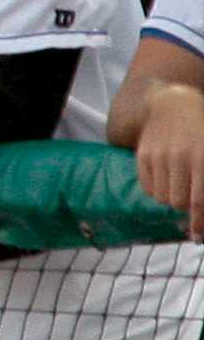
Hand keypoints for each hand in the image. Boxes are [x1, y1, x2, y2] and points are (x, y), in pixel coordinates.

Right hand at [136, 83, 203, 239]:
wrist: (173, 103)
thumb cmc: (202, 130)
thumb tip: (201, 211)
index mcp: (202, 157)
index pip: (199, 201)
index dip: (199, 223)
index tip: (198, 237)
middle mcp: (179, 158)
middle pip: (178, 202)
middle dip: (186, 207)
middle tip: (192, 200)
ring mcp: (158, 156)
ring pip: (162, 197)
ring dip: (172, 198)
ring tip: (179, 185)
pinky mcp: (142, 156)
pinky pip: (148, 188)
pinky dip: (157, 189)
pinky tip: (166, 177)